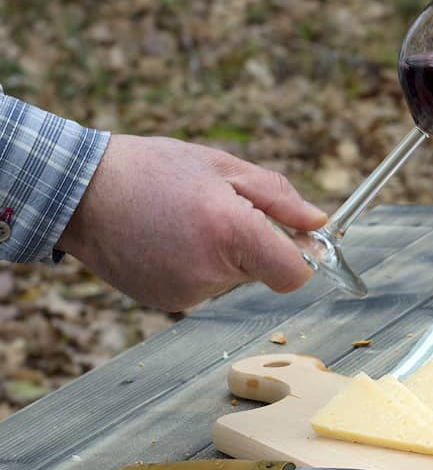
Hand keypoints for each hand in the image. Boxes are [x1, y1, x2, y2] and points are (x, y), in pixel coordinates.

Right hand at [56, 135, 328, 311]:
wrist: (78, 192)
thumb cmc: (152, 170)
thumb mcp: (223, 167)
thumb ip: (279, 198)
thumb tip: (318, 223)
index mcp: (231, 232)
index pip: (293, 274)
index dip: (300, 256)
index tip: (293, 239)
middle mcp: (209, 271)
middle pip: (261, 271)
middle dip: (251, 243)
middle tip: (214, 210)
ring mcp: (185, 293)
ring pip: (230, 279)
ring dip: (220, 254)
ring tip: (182, 222)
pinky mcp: (165, 302)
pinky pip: (201, 286)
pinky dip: (193, 266)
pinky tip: (166, 240)